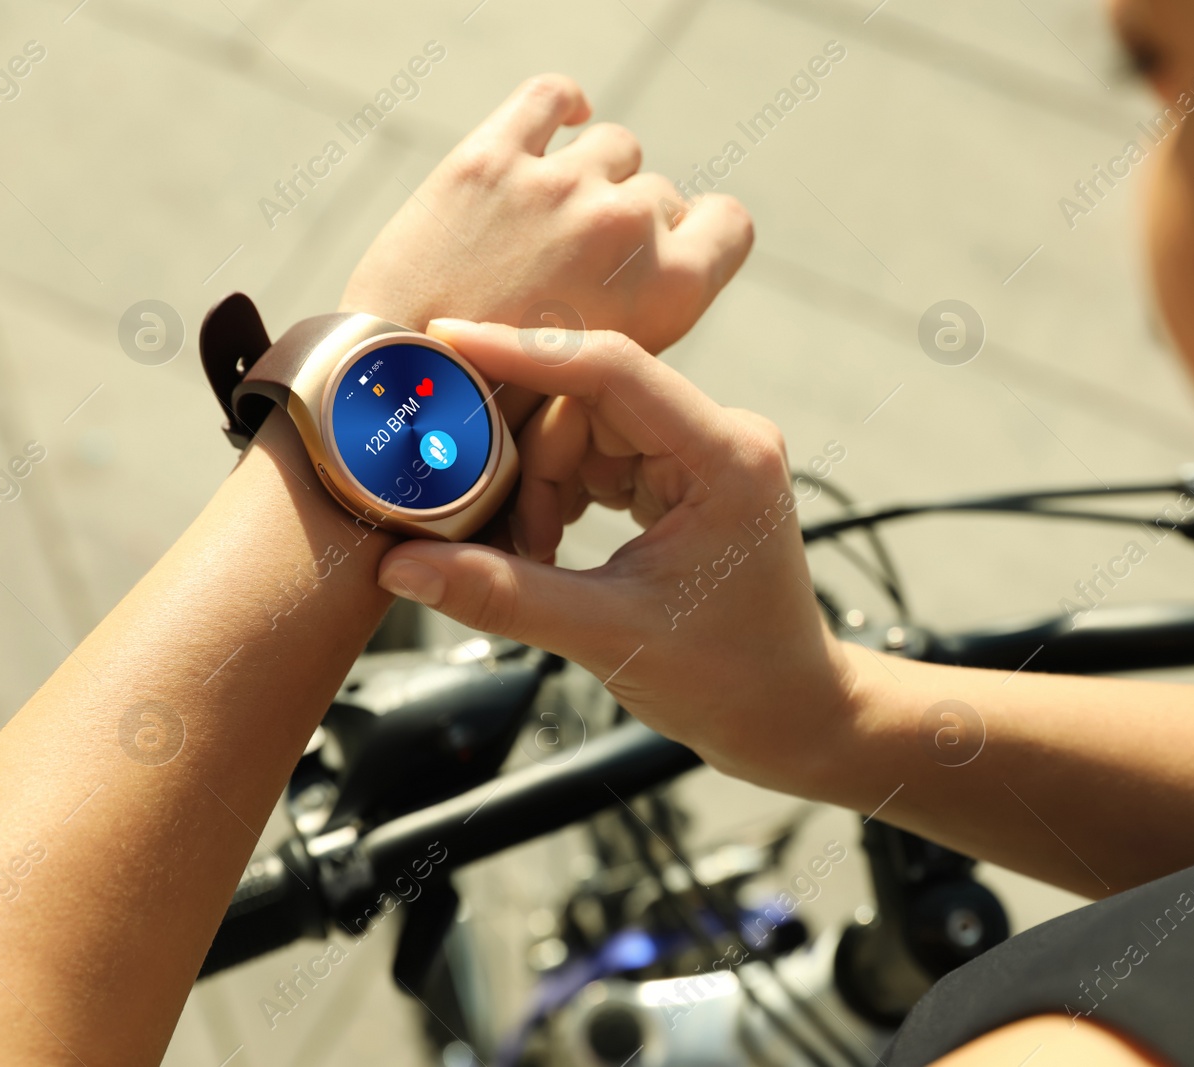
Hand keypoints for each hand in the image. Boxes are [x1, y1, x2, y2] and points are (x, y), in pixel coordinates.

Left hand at [340, 73, 752, 428]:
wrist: (406, 395)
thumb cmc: (506, 412)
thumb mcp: (606, 381)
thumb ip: (643, 323)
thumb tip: (644, 293)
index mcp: (671, 287)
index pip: (729, 224)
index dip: (698, 234)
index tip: (667, 250)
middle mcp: (628, 224)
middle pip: (656, 193)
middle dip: (627, 222)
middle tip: (581, 263)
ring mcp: (561, 184)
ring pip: (613, 146)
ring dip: (593, 172)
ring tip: (556, 208)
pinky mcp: (493, 158)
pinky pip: (548, 98)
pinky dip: (561, 105)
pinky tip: (561, 120)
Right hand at [374, 321, 856, 790]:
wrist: (789, 713)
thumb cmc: (731, 679)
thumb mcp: (609, 637)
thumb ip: (504, 595)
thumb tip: (404, 565)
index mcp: (727, 456)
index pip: (612, 368)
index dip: (523, 351)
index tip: (447, 342)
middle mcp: (724, 437)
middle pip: (588, 400)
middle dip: (529, 462)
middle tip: (491, 531)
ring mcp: (706, 453)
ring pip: (587, 427)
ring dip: (543, 484)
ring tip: (533, 555)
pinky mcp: (688, 475)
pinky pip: (603, 453)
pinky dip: (563, 492)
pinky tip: (550, 546)